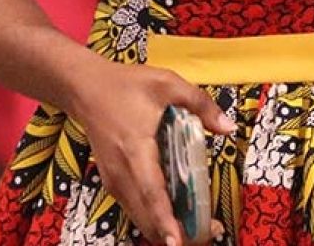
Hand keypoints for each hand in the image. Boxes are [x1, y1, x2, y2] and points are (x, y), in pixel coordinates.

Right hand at [65, 57, 231, 245]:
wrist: (85, 89)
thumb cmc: (126, 85)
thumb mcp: (167, 83)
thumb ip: (200, 104)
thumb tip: (228, 127)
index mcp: (136, 149)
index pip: (152, 191)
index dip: (166, 219)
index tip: (177, 241)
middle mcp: (122, 172)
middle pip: (147, 216)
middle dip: (177, 232)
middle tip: (210, 233)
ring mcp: (115, 181)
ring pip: (140, 218)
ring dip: (167, 230)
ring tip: (201, 228)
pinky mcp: (113, 184)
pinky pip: (135, 210)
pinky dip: (155, 220)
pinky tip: (177, 218)